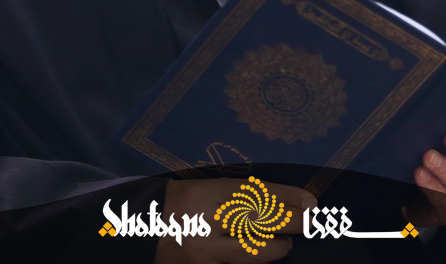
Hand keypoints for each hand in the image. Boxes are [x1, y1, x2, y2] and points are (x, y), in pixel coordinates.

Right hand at [155, 177, 314, 263]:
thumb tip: (280, 199)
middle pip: (258, 224)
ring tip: (282, 243)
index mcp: (200, 195)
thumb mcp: (199, 188)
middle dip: (289, 223)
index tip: (309, 200)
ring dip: (274, 248)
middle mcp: (201, 225)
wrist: (136, 231)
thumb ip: (233, 194)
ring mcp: (200, 255)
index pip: (253, 195)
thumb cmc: (174, 204)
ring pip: (251, 254)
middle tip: (306, 222)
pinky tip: (260, 259)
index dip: (285, 198)